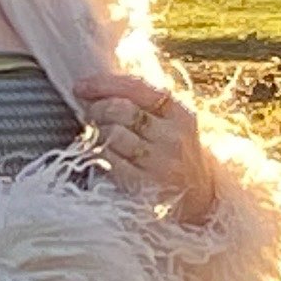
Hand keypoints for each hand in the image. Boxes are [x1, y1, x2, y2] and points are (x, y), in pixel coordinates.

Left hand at [70, 72, 218, 223]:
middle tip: (90, 114)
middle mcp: (172, 136)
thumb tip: (98, 87)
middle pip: (121, 110)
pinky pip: (108, 160)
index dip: (104, 84)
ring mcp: (159, 162)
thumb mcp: (172, 123)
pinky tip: (100, 152)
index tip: (82, 86)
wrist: (199, 197)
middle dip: (97, 108)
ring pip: (112, 134)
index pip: (137, 87)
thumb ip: (143, 102)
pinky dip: (97, 152)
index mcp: (179, 113)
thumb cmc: (175, 153)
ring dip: (96, 132)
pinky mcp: (143, 184)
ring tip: (97, 134)